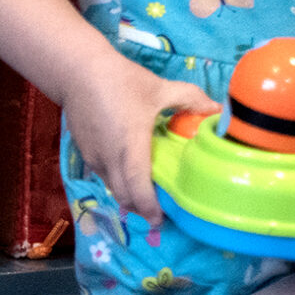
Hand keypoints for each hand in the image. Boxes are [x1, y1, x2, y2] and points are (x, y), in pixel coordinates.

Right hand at [64, 53, 218, 225]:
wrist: (78, 73)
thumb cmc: (122, 82)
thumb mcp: (161, 88)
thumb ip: (191, 99)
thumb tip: (217, 108)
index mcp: (129, 148)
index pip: (138, 190)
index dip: (150, 209)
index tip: (162, 220)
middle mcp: (109, 160)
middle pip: (124, 197)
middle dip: (142, 209)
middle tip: (162, 213)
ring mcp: (94, 159)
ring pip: (113, 188)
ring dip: (130, 197)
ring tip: (150, 196)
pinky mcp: (86, 153)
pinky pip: (104, 177)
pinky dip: (119, 183)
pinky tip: (133, 175)